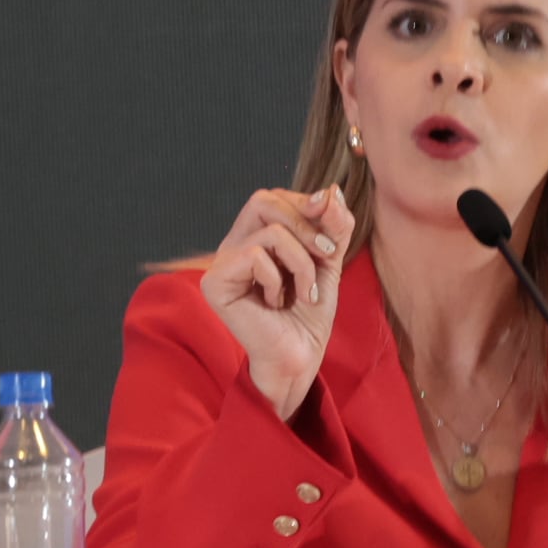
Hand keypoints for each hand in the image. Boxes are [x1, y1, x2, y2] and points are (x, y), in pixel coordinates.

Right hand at [200, 185, 353, 422]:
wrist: (300, 357)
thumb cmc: (309, 314)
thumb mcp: (328, 260)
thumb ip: (332, 225)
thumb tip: (330, 190)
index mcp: (254, 235)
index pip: (276, 197)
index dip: (307, 206)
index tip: (332, 239)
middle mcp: (233, 244)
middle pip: (264, 200)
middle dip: (306, 225)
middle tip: (327, 253)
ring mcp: (221, 263)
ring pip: (268, 232)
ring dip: (301, 261)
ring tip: (304, 291)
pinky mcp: (215, 283)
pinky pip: (254, 256)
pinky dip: (278, 279)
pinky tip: (275, 302)